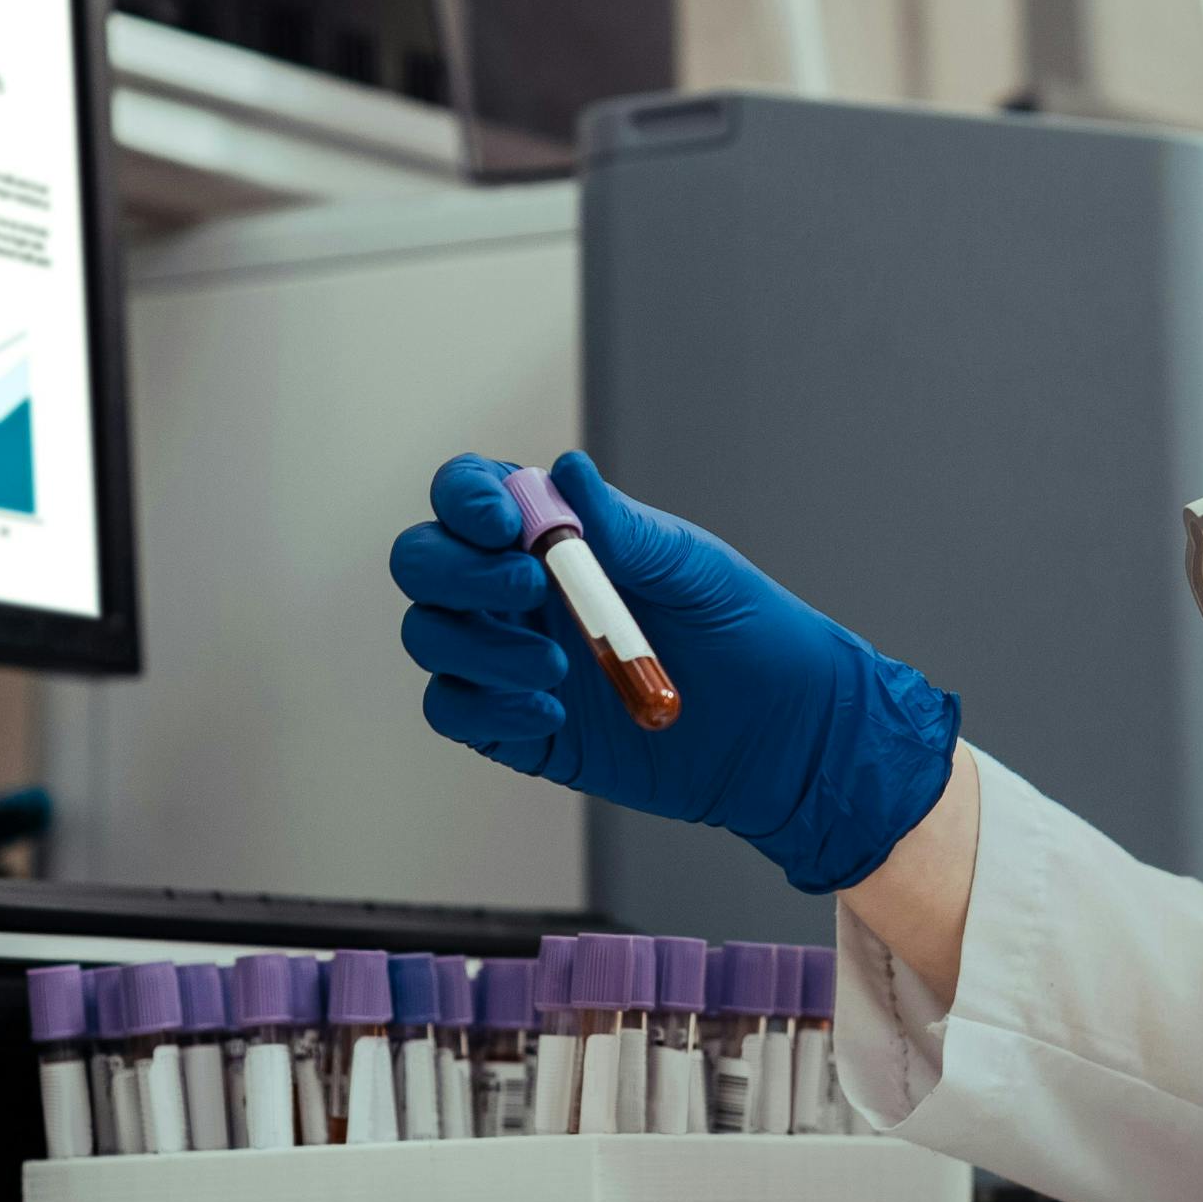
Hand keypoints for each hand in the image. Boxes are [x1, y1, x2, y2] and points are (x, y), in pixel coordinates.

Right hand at [390, 452, 960, 894]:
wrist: (778, 731)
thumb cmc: (743, 628)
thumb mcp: (691, 567)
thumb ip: (624, 528)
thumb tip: (567, 470)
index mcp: (553, 532)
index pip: (467, 493)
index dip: (464, 498)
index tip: (503, 524)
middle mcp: (514, 589)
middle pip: (424, 562)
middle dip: (456, 572)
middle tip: (530, 591)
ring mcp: (507, 656)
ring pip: (429, 635)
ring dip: (478, 647)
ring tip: (561, 669)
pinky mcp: (514, 725)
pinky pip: (453, 710)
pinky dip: (486, 706)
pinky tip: (553, 714)